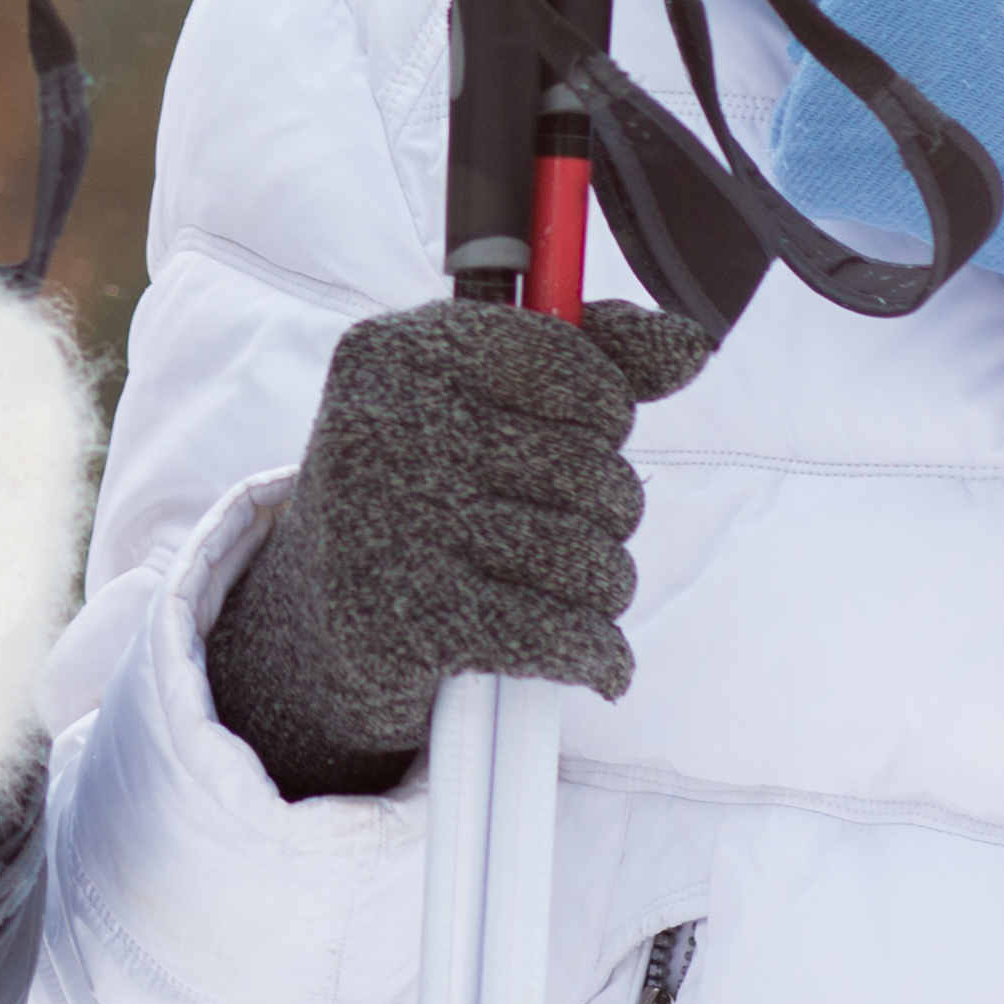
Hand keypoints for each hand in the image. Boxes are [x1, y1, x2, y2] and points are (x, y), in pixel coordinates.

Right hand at [203, 299, 707, 801]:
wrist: (314, 621)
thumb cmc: (419, 488)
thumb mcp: (472, 397)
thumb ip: (588, 355)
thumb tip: (690, 342)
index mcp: (395, 353)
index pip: (570, 363)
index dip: (605, 410)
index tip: (584, 434)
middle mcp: (385, 428)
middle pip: (594, 471)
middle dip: (605, 511)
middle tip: (562, 527)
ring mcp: (394, 527)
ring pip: (590, 559)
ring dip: (603, 588)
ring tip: (570, 589)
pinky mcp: (408, 624)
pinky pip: (563, 635)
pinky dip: (599, 656)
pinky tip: (598, 661)